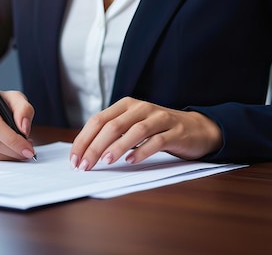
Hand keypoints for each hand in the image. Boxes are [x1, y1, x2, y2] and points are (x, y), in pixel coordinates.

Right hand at [0, 89, 35, 159]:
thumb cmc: (2, 103)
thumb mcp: (16, 99)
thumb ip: (24, 109)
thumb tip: (24, 128)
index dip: (12, 139)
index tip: (27, 147)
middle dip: (13, 150)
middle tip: (27, 152)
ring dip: (8, 156)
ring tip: (20, 149)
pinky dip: (1, 158)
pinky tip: (9, 151)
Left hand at [69, 97, 222, 170]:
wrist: (197, 129)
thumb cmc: (157, 130)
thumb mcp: (132, 126)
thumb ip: (112, 134)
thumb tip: (84, 153)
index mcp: (125, 105)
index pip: (97, 120)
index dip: (83, 140)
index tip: (74, 159)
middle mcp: (140, 108)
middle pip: (112, 126)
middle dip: (95, 147)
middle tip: (85, 166)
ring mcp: (159, 118)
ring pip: (134, 131)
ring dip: (117, 147)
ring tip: (105, 162)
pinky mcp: (175, 131)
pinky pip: (156, 141)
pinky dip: (142, 151)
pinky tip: (131, 161)